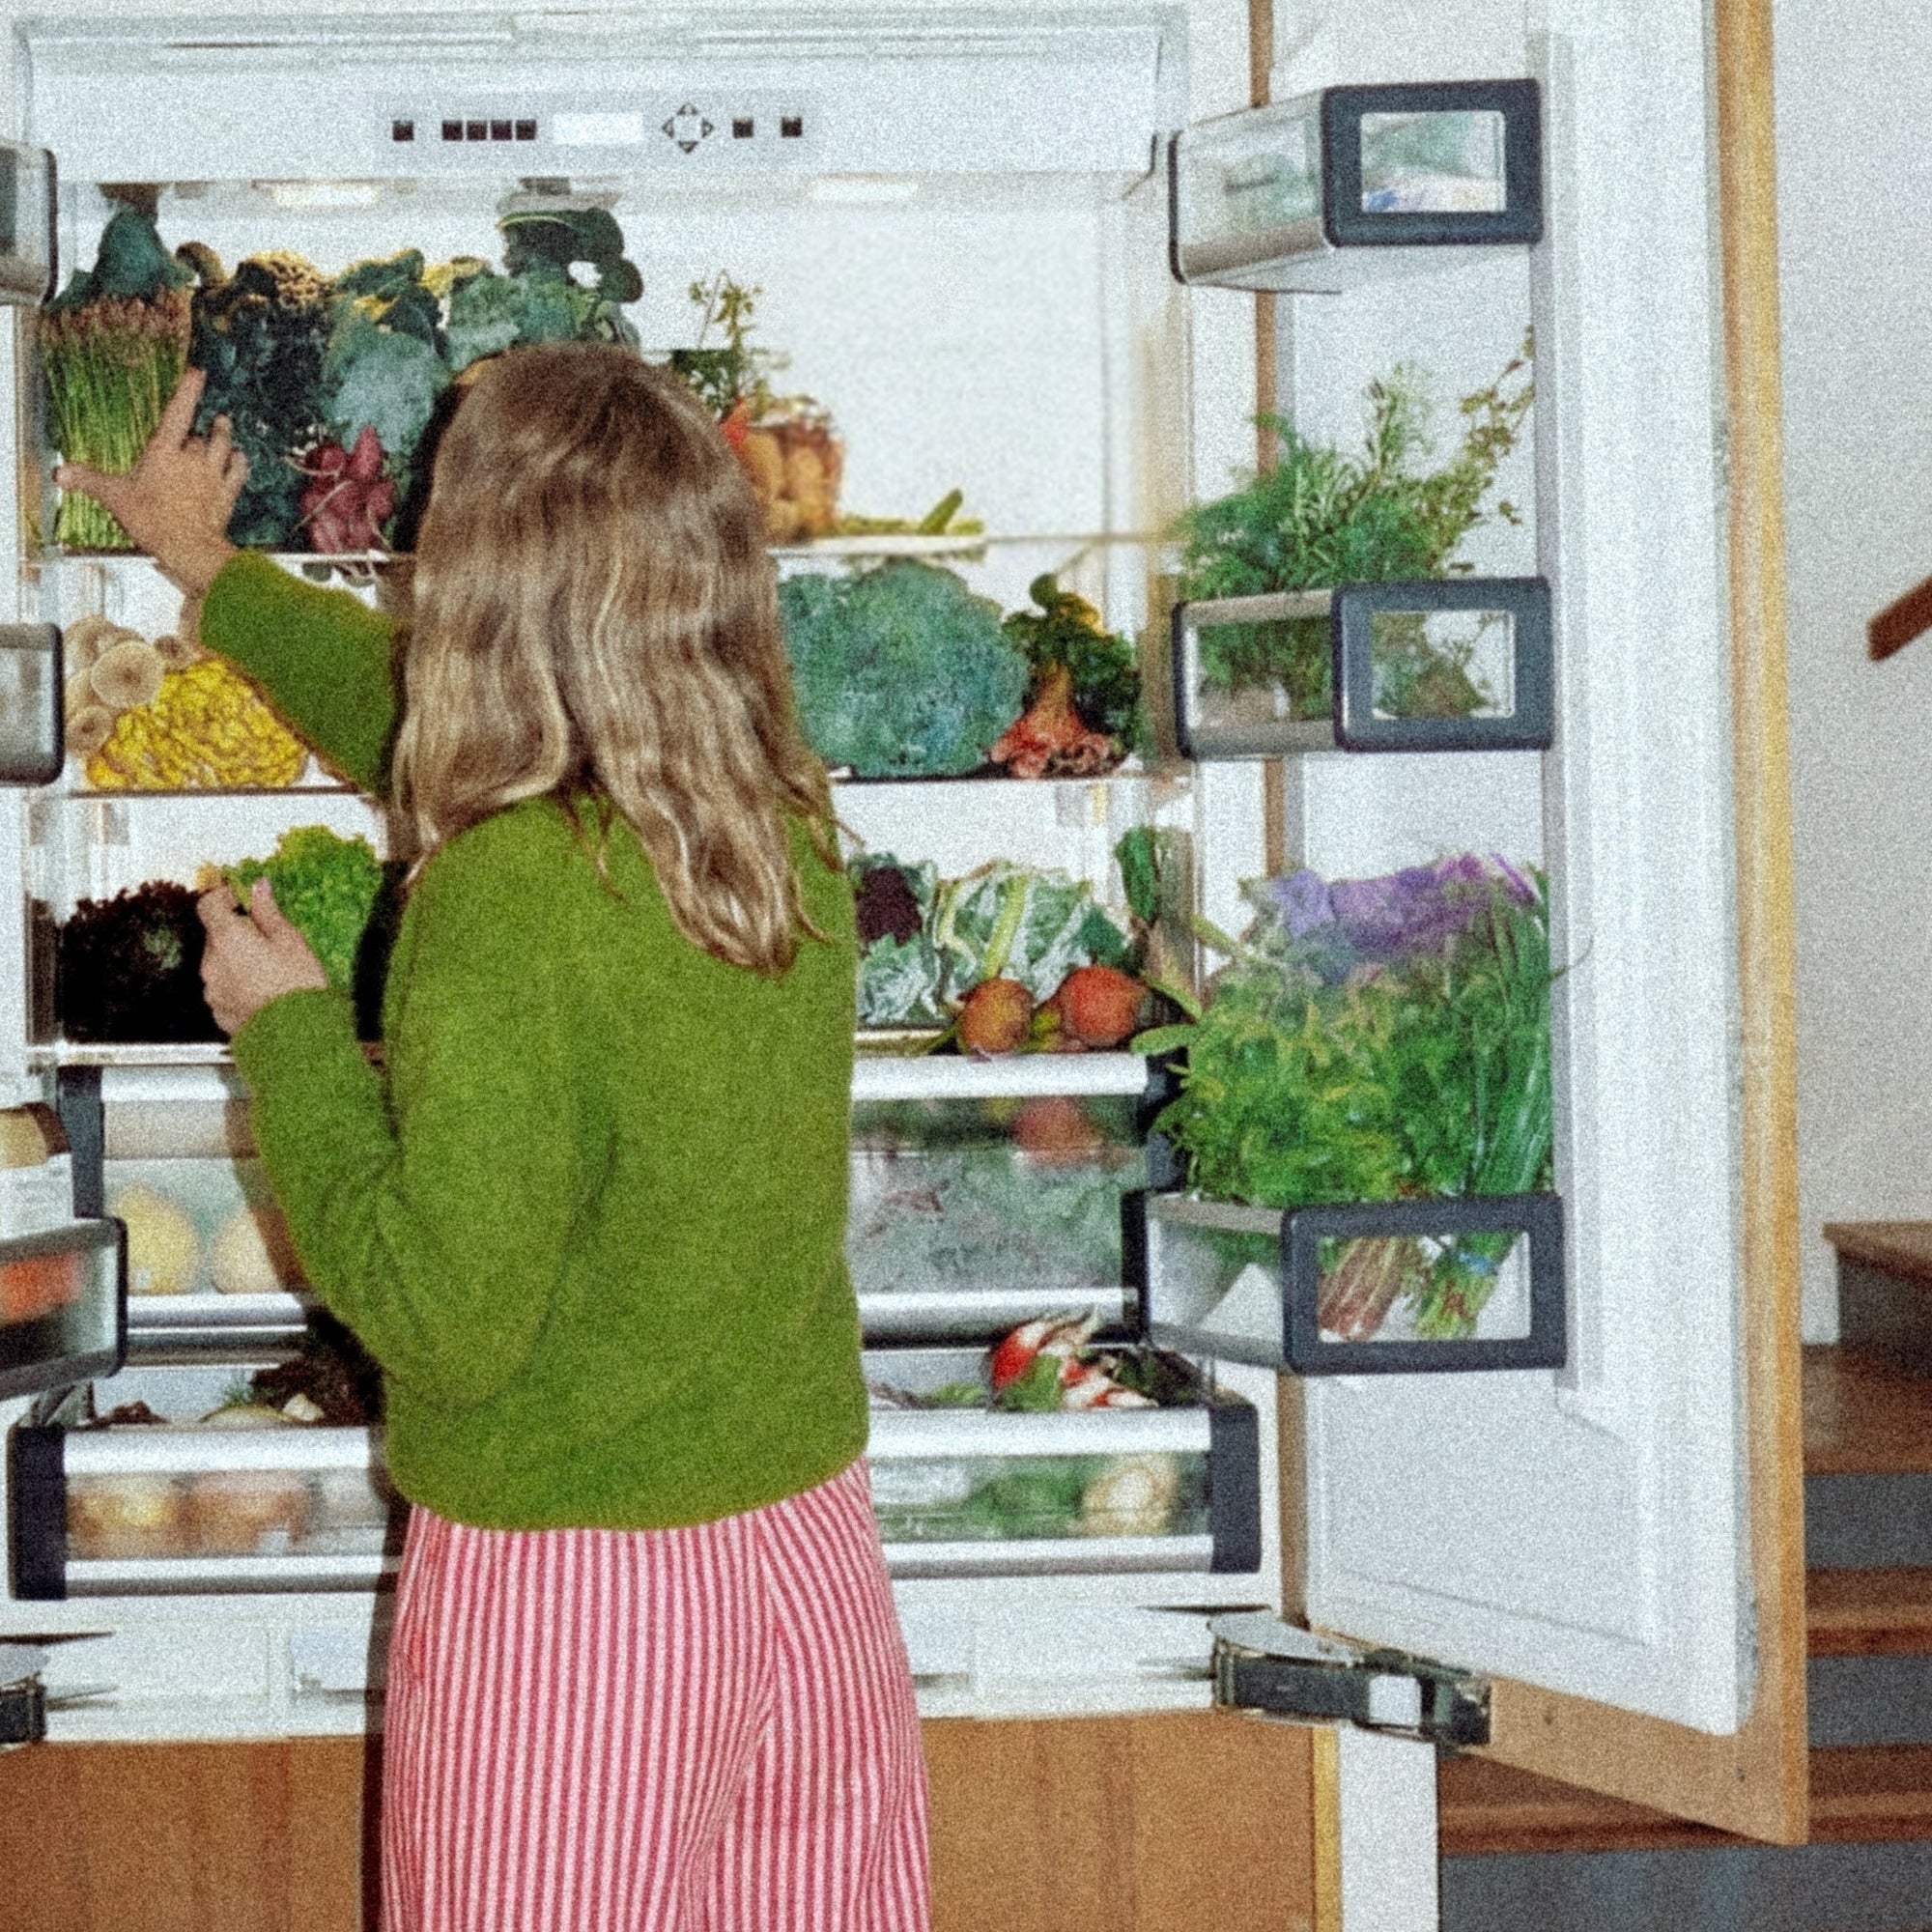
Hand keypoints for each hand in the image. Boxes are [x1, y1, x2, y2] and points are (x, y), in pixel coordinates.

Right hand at [54, 367, 242, 595]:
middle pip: (200, 436)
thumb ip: (90, 481)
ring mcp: (213, 476)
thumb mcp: (116, 498)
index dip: (188, 391)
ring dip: (224, 434)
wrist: (190, 547)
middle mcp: (192, 459)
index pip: (177, 414)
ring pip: (224, 445)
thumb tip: (62, 473)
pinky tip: (239, 457)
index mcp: (164, 453)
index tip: (198, 373)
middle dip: (200, 430)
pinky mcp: (228, 494)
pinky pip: (239, 471)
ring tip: (224, 423)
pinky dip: (240, 462)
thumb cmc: (153, 521)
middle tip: (201, 424)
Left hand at [198, 878, 329, 1036]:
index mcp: (228, 938)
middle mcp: (212, 963)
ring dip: (235, 960)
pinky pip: (223, 988)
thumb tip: (257, 888)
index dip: (222, 897)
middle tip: (266, 938)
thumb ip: (268, 912)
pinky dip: (237, 984)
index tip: (240, 898)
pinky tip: (262, 991)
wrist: (298, 1037)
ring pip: (218, 963)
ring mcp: (212, 989)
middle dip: (235, 932)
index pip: (208, 905)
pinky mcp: (218, 1011)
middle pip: (214, 936)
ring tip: (268, 970)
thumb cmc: (298, 986)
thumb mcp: (290, 941)